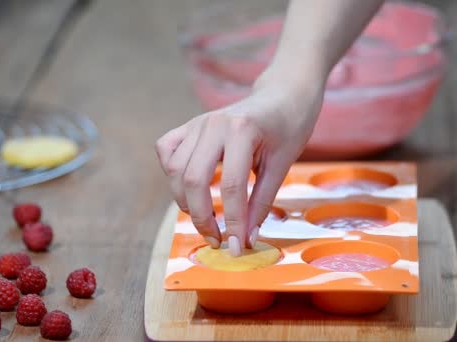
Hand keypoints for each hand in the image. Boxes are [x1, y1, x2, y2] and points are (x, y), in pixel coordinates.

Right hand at [155, 78, 322, 255]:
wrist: (283, 94)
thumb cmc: (289, 126)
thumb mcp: (282, 165)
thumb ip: (261, 202)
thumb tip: (245, 238)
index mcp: (242, 130)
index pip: (231, 186)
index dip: (232, 221)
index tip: (236, 247)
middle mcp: (213, 124)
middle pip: (194, 180)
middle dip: (202, 217)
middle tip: (218, 239)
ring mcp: (197, 123)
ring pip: (175, 169)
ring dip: (185, 201)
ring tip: (206, 218)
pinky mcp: (189, 125)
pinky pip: (167, 151)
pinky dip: (172, 174)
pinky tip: (189, 186)